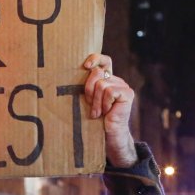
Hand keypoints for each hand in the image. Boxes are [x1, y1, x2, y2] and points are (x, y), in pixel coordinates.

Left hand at [82, 53, 135, 167]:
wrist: (108, 136)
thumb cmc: (94, 120)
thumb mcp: (87, 101)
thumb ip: (85, 87)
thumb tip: (66, 75)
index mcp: (107, 80)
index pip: (104, 61)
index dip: (95, 59)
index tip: (85, 66)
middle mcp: (116, 80)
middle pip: (97, 73)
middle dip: (89, 90)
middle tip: (90, 105)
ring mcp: (123, 86)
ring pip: (101, 84)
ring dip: (96, 101)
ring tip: (98, 113)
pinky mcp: (127, 93)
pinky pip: (109, 91)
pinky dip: (104, 103)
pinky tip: (106, 113)